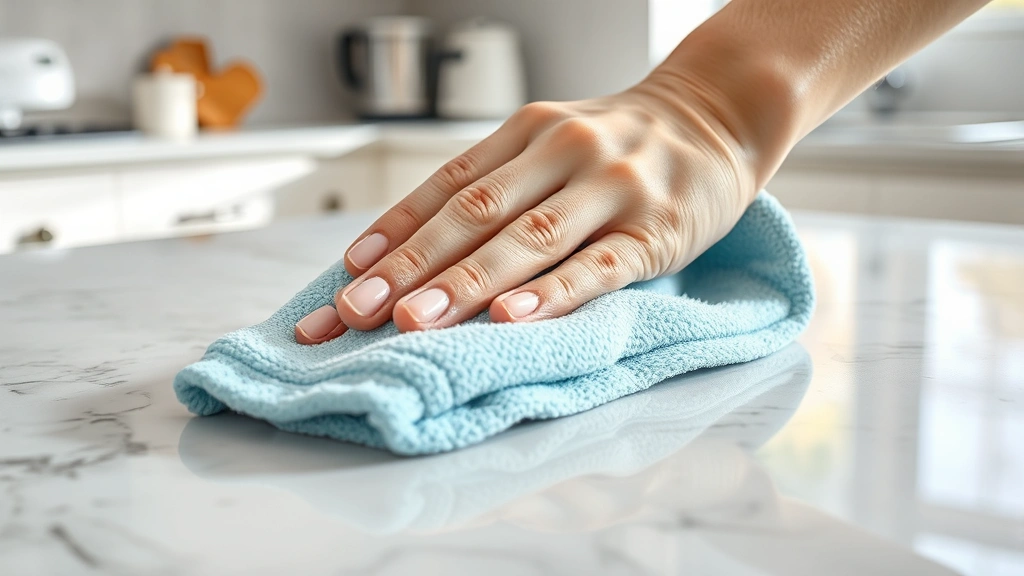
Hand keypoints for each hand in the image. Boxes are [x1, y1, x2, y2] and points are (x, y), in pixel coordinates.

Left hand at [295, 80, 758, 343]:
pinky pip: (598, 267)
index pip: (447, 186)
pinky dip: (551, 293)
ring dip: (464, 284)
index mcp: (528, 130)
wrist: (717, 118)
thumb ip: (495, 184)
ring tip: (410, 322)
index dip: (392, 232)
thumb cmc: (618, 145)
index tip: (344, 278)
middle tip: (353, 313)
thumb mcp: (551, 141)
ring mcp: (611, 190)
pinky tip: (510, 318)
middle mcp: (563, 152)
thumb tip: (411, 248)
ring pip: (528, 241)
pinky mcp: (656, 232)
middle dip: (408, 267)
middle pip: (474, 214)